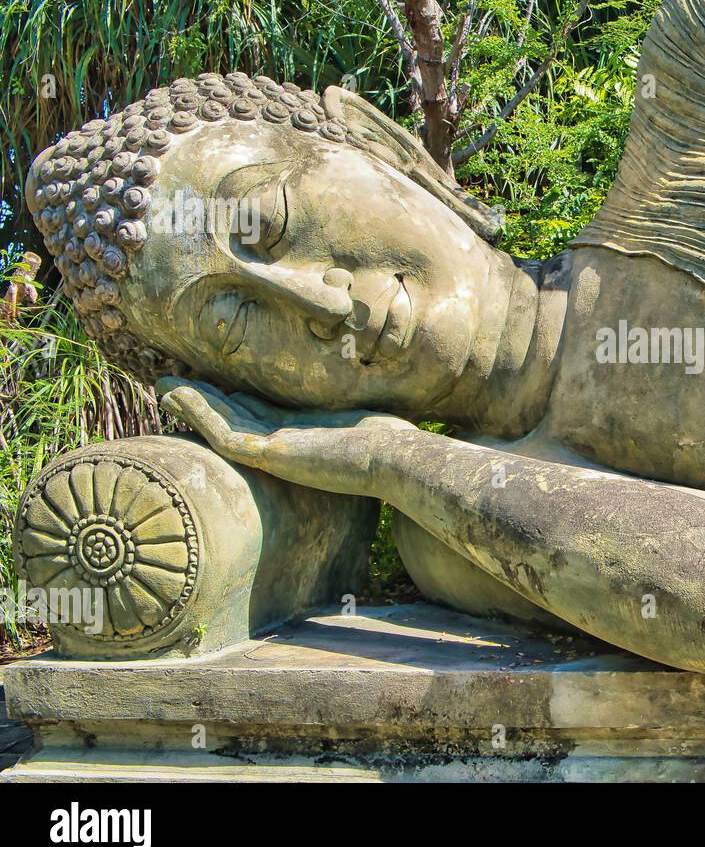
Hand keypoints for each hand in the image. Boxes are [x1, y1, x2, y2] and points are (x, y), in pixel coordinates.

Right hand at [156, 377, 415, 494]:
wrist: (399, 462)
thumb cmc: (394, 442)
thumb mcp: (366, 416)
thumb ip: (352, 408)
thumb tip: (359, 392)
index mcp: (303, 433)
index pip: (260, 416)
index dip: (234, 401)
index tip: (215, 384)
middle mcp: (284, 444)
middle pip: (233, 421)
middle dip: (202, 403)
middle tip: (170, 385)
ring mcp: (275, 452)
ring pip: (220, 427)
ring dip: (191, 406)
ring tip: (163, 386)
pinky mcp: (271, 454)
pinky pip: (222, 433)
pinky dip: (197, 413)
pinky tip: (176, 395)